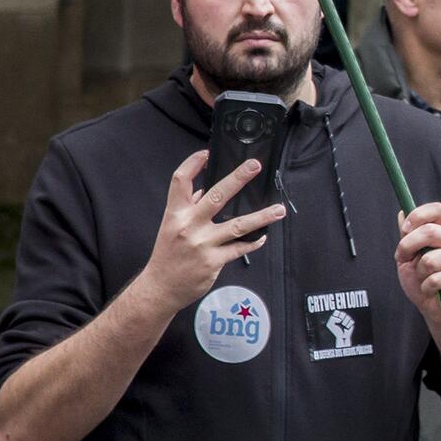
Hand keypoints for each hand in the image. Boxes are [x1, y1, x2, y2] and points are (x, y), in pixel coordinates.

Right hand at [137, 150, 285, 314]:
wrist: (160, 287)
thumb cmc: (168, 254)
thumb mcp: (171, 226)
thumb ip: (188, 207)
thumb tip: (203, 190)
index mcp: (175, 214)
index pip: (180, 182)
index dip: (192, 164)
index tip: (206, 153)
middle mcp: (189, 226)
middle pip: (216, 196)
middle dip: (237, 178)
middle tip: (254, 166)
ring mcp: (203, 244)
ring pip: (238, 226)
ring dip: (262, 216)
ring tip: (279, 209)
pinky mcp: (214, 261)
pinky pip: (239, 248)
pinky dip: (253, 242)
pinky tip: (262, 236)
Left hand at [396, 203, 440, 329]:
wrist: (438, 312)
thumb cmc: (424, 283)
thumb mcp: (410, 259)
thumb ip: (407, 237)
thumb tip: (402, 212)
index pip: (436, 210)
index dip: (418, 215)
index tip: (405, 229)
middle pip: (430, 231)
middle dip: (408, 246)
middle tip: (403, 259)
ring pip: (430, 260)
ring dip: (419, 273)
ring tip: (425, 280)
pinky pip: (435, 279)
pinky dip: (426, 288)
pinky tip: (432, 291)